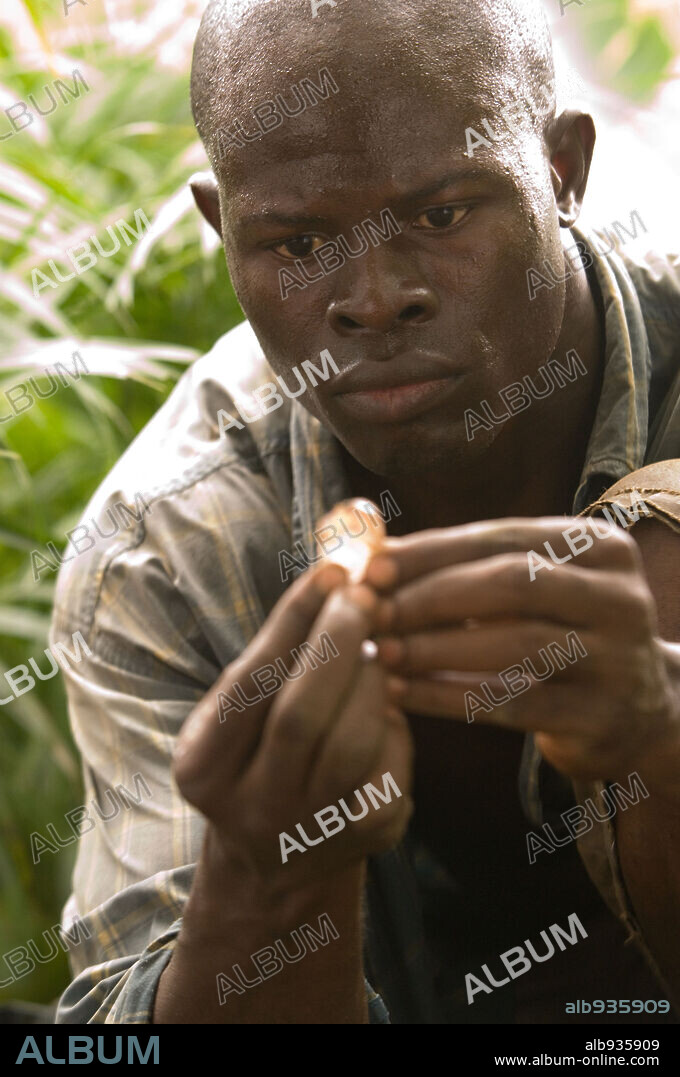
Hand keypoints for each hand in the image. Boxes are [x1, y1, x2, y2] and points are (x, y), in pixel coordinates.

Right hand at [173, 563, 412, 888]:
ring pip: (352, 743)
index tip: (329, 572)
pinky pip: (390, 769)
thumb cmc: (259, 756)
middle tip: (364, 594)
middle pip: (299, 717)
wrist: (275, 862)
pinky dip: (392, 725)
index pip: (248, 685)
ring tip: (373, 647)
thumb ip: (274, 656)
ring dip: (369, 681)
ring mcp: (309, 831)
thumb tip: (334, 575)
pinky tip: (383, 704)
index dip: (292, 623)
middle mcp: (249, 807)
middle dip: (337, 643)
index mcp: (203, 768)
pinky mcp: (366, 839)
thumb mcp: (240, 715)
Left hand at [373, 517, 679, 788]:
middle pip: (514, 583)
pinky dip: (447, 698)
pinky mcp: (601, 719)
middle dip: (431, 596)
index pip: (503, 537)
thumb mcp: (532, 590)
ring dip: (434, 648)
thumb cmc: (559, 636)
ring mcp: (619, 661)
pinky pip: (511, 704)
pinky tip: (401, 694)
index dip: (432, 551)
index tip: (371, 567)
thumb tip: (372, 550)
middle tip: (372, 612)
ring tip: (379, 653)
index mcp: (601, 549)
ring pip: (514, 645)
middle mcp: (621, 598)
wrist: (639, 714)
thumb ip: (465, 566)